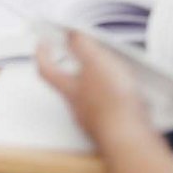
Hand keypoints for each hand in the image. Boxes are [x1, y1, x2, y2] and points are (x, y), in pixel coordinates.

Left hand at [36, 31, 155, 150]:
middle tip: (79, 57)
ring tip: (112, 74)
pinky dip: (115, 102)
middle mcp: (78, 107)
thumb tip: (70, 34)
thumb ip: (81, 45)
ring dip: (97, 86)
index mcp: (69, 89)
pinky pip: (109, 112)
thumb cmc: (112, 103)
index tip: (43, 42)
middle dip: (72, 70)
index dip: (42, 54)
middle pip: (67, 86)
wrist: (130, 139)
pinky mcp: (113, 130)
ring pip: (89, 100)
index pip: (46, 69)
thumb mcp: (95, 62)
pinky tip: (128, 97)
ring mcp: (94, 121)